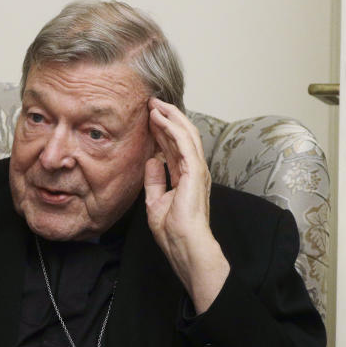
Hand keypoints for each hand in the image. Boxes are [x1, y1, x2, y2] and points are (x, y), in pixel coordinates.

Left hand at [143, 98, 228, 313]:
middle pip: (181, 136)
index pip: (173, 147)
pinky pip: (183, 143)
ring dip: (170, 117)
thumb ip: (154, 179)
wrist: (184, 244)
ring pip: (186, 134)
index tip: (149, 117)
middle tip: (152, 102)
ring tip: (155, 104)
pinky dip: (172, 127)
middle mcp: (193, 170)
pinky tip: (160, 118)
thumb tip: (151, 160)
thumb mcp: (155, 200)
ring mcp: (197, 169)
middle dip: (167, 117)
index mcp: (185, 177)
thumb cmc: (172, 230)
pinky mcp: (195, 171)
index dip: (162, 130)